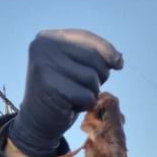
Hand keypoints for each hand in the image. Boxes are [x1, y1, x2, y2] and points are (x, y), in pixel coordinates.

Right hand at [9, 29, 122, 156]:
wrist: (38, 120)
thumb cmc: (62, 92)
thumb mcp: (76, 68)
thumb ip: (94, 57)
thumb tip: (118, 59)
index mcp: (49, 38)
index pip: (86, 37)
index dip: (107, 50)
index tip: (119, 64)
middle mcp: (43, 47)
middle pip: (93, 57)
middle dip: (99, 75)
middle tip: (85, 87)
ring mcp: (44, 65)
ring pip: (92, 77)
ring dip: (91, 92)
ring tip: (74, 96)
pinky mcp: (50, 86)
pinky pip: (86, 95)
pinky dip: (84, 104)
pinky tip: (70, 106)